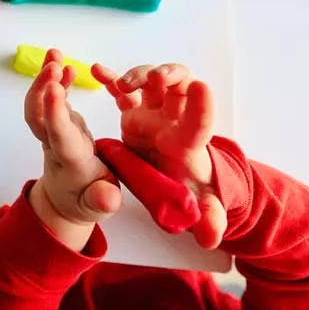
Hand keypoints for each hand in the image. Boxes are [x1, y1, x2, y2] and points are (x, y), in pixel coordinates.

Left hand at [24, 49, 121, 250]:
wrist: (66, 201)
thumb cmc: (87, 202)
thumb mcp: (101, 206)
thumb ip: (103, 200)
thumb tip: (108, 199)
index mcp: (71, 162)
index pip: (58, 135)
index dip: (54, 112)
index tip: (52, 88)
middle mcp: (57, 144)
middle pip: (38, 117)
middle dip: (41, 90)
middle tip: (52, 65)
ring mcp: (54, 132)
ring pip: (40, 105)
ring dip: (45, 78)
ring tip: (53, 53)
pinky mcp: (58, 124)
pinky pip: (51, 100)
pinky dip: (56, 81)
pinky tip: (63, 64)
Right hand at [91, 63, 225, 248]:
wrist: (175, 174)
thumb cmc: (188, 187)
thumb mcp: (198, 207)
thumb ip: (208, 219)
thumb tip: (211, 238)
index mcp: (187, 144)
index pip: (200, 124)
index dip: (202, 107)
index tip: (201, 88)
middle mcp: (172, 121)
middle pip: (180, 86)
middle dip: (170, 75)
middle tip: (156, 77)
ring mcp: (152, 113)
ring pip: (151, 82)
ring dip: (139, 74)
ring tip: (121, 84)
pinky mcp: (133, 113)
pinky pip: (122, 91)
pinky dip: (111, 78)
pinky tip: (97, 71)